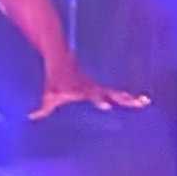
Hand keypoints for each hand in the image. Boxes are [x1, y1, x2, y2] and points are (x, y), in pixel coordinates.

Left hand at [30, 64, 149, 121]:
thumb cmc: (54, 79)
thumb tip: (31, 116)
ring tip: (145, 101)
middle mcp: (93, 87)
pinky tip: (142, 100)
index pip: (92, 94)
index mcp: (82, 88)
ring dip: (130, 98)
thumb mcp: (48, 93)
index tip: (106, 105)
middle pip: (110, 93)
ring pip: (117, 93)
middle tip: (136, 102)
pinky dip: (128, 97)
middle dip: (123, 98)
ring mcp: (98, 87)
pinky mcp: (100, 88)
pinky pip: (117, 93)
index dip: (98, 98)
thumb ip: (43, 107)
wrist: (62, 59)